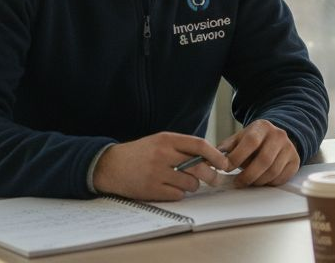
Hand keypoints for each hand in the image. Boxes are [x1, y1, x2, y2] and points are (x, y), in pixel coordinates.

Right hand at [93, 132, 230, 200]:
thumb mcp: (160, 142)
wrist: (110, 166)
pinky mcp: (151, 190)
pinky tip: (172, 189)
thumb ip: (183, 147)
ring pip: (190, 183)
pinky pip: (178, 195)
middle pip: (198, 167)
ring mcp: (156, 173)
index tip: (224, 163)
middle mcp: (163, 155)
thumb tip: (211, 157)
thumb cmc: (141, 153)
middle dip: (212, 175)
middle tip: (215, 179)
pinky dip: (180, 194)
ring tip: (184, 182)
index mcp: (167, 140)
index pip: (199, 145)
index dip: (216, 155)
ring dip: (193, 185)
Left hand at [218, 119, 299, 187]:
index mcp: (262, 127)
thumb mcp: (239, 138)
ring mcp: (289, 148)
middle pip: (264, 160)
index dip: (237, 157)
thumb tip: (208, 160)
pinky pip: (281, 178)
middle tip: (237, 182)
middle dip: (247, 175)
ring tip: (249, 181)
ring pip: (272, 171)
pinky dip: (269, 183)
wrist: (276, 137)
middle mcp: (279, 135)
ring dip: (257, 181)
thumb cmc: (253, 141)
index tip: (226, 168)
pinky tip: (261, 179)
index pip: (250, 142)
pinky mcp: (295, 161)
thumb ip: (225, 148)